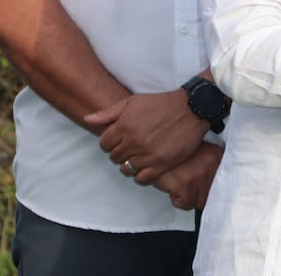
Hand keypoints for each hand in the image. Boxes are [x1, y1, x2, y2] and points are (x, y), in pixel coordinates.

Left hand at [84, 90, 208, 183]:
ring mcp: (147, 155)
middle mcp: (133, 142)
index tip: (120, 139)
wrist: (192, 109)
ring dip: (130, 164)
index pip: (104, 144)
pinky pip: (142, 178)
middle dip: (120, 152)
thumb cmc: (162, 104)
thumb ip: (109, 112)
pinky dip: (140, 176)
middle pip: (115, 157)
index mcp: (124, 127)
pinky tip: (145, 167)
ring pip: (126, 169)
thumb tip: (87, 119)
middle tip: (131, 147)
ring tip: (139, 156)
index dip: (111, 142)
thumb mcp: (133, 102)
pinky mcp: (161, 164)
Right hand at [152, 142, 223, 210]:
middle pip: (212, 193)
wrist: (153, 145)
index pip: (226, 180)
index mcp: (216, 155)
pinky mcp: (185, 186)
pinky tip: (173, 187)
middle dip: (201, 193)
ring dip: (189, 197)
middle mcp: (210, 165)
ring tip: (181, 184)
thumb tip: (215, 178)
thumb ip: (209, 161)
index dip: (215, 187)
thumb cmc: (172, 148)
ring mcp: (199, 176)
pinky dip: (178, 200)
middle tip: (191, 187)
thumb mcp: (197, 148)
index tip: (211, 191)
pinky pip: (186, 204)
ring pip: (200, 201)